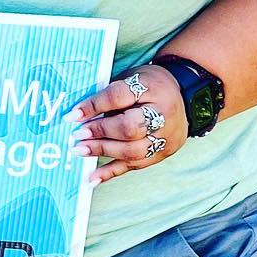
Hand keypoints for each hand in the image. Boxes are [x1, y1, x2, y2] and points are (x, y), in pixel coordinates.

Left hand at [67, 63, 186, 183]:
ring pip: (132, 151)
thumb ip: (109, 94)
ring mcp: (165, 138)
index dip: (94, 106)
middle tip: (77, 134)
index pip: (119, 96)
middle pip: (130, 128)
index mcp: (153, 88)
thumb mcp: (131, 78)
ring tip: (79, 150)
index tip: (73, 115)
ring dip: (102, 151)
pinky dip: (111, 172)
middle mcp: (163, 114)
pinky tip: (92, 177)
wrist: (183, 99)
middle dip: (100, 132)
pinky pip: (134, 166)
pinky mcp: (162, 154)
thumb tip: (78, 114)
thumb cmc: (149, 86)